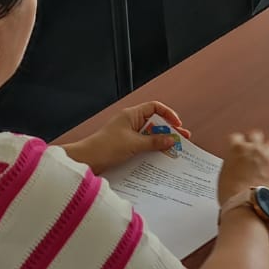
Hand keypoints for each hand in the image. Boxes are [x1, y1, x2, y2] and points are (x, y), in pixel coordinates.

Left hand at [70, 101, 190, 170]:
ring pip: (149, 135)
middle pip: (154, 122)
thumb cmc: (105, 147)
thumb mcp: (134, 144)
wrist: (85, 161)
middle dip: (168, 130)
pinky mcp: (124, 146)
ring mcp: (127, 134)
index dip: (168, 114)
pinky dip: (151, 150)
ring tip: (174, 150)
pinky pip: (142, 146)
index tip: (177, 124)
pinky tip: (159, 158)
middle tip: (182, 140)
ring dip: (160, 142)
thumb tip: (171, 139)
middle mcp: (130, 122)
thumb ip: (154, 141)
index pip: (154, 107)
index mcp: (131, 115)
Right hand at [216, 130, 268, 205]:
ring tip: (261, 156)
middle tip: (250, 146)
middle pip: (256, 134)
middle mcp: (253, 149)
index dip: (235, 142)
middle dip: (253, 139)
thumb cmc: (231, 192)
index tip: (234, 146)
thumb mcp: (224, 173)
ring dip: (264, 149)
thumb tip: (234, 162)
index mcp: (237, 149)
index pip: (235, 137)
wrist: (245, 204)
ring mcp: (266, 158)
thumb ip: (231, 162)